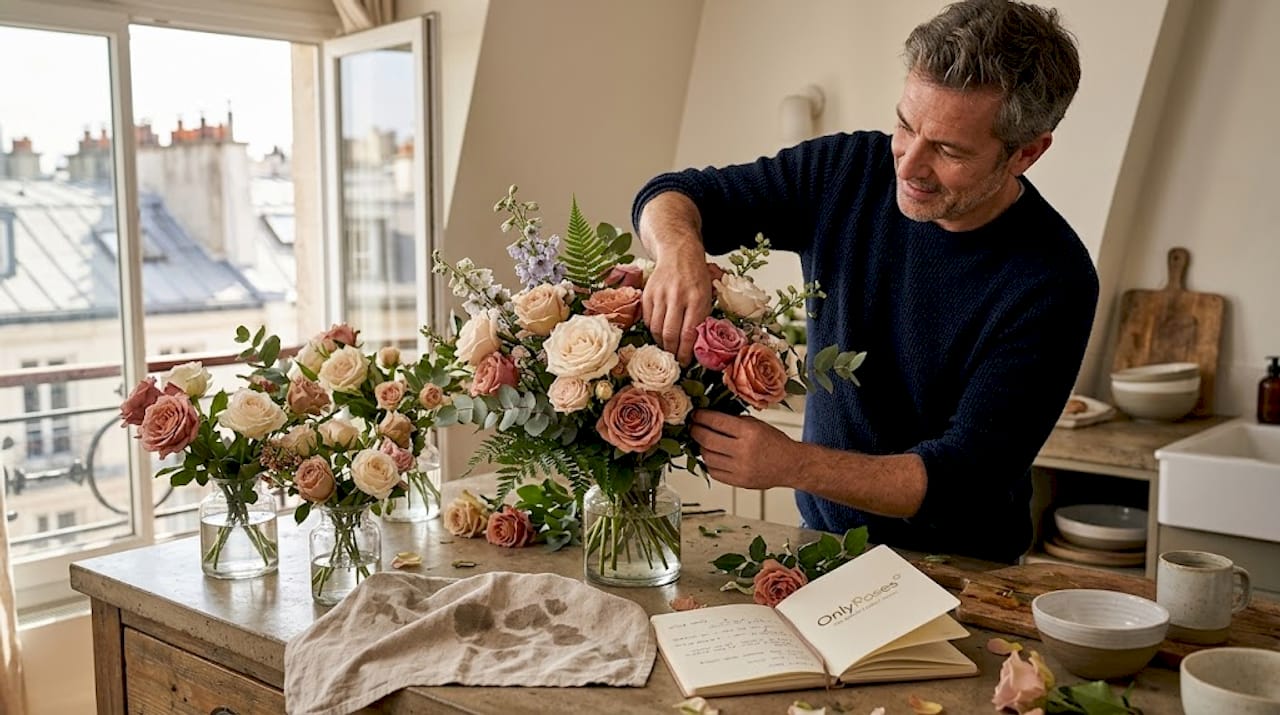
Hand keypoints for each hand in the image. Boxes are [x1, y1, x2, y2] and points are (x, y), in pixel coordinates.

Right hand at [642, 246, 712, 364]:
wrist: (679, 253)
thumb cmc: (696, 276)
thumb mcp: (707, 294)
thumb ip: (701, 317)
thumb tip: (695, 346)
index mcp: (697, 298)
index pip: (689, 333)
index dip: (685, 352)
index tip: (685, 362)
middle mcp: (678, 296)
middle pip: (670, 334)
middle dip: (672, 352)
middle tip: (674, 359)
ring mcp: (661, 294)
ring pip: (657, 329)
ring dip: (662, 343)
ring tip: (667, 348)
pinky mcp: (648, 293)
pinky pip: (648, 320)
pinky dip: (653, 330)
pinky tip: (659, 332)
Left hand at [689, 410, 798, 489]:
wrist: (790, 465)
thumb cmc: (775, 443)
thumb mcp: (757, 424)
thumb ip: (734, 422)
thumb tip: (709, 418)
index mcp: (749, 432)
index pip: (716, 422)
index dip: (701, 417)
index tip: (696, 415)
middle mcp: (743, 450)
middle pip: (707, 440)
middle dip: (695, 432)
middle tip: (693, 428)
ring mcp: (740, 468)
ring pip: (707, 457)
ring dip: (701, 448)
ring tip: (703, 442)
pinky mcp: (738, 482)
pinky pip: (714, 472)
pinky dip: (709, 463)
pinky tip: (712, 456)